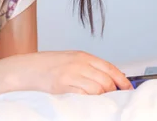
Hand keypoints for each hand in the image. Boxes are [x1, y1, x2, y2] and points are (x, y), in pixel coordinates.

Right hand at [15, 50, 132, 94]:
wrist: (28, 68)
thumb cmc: (49, 65)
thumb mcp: (71, 60)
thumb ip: (89, 66)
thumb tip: (109, 79)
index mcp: (82, 56)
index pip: (109, 67)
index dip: (122, 80)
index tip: (128, 88)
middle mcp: (78, 64)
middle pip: (106, 80)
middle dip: (112, 91)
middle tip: (113, 97)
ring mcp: (70, 75)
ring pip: (97, 89)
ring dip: (101, 97)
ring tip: (99, 100)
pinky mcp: (62, 86)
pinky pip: (83, 95)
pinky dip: (89, 100)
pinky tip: (88, 101)